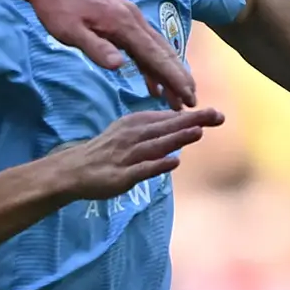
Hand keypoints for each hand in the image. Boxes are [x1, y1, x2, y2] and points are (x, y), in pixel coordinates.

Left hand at [19, 0, 198, 107]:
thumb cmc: (57, 6)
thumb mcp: (70, 31)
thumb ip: (96, 48)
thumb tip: (119, 66)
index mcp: (124, 24)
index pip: (156, 56)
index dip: (174, 78)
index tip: (188, 97)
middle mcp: (134, 19)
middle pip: (163, 52)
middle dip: (179, 78)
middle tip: (192, 102)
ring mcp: (129, 18)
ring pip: (156, 49)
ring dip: (168, 73)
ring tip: (176, 98)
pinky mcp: (121, 19)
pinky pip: (143, 45)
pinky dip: (151, 64)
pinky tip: (151, 83)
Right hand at [46, 107, 222, 200]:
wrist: (73, 170)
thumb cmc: (106, 151)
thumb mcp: (129, 133)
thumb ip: (155, 130)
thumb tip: (183, 125)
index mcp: (135, 124)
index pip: (167, 118)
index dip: (192, 116)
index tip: (216, 113)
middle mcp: (132, 136)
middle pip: (165, 128)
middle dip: (191, 121)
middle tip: (216, 115)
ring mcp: (126, 156)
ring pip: (155, 145)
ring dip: (177, 138)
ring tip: (199, 132)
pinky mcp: (120, 176)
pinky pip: (141, 170)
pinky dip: (158, 165)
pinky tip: (174, 162)